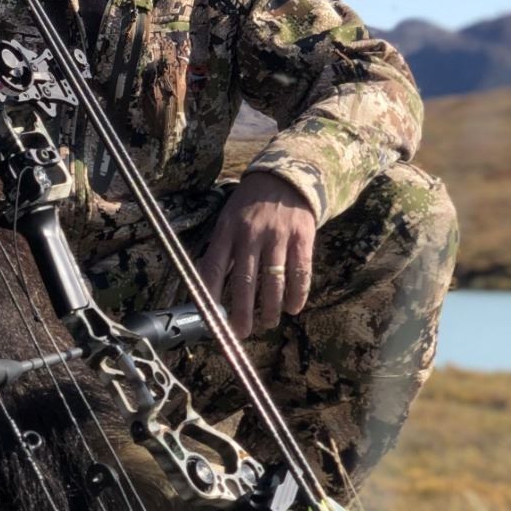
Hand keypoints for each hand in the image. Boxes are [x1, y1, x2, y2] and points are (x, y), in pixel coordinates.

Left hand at [194, 173, 315, 338]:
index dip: (211, 295)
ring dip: (271, 308)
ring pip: (274, 280)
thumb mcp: (228, 220)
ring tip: (268, 322)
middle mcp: (251, 233)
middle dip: (243, 312)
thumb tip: (207, 288)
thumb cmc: (250, 205)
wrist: (284, 177)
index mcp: (227, 229)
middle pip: (245, 280)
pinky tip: (293, 308)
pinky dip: (297, 294)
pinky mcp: (302, 237)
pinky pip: (301, 272)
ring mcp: (278, 235)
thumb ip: (221, 250)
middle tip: (241, 333)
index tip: (211, 319)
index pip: (214, 267)